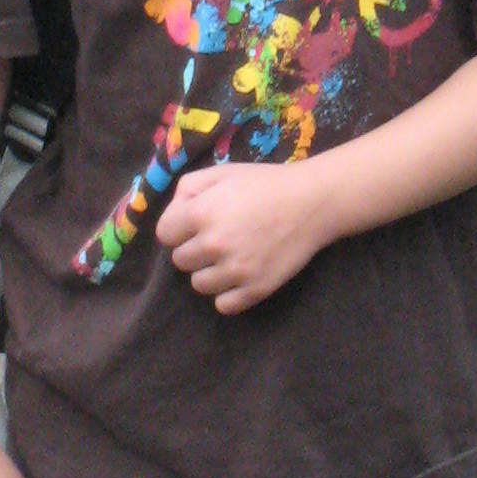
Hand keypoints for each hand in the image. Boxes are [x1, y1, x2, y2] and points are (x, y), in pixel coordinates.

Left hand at [156, 161, 331, 313]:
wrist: (311, 203)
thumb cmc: (265, 184)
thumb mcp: (222, 173)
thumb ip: (188, 189)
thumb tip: (174, 213)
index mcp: (200, 213)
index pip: (165, 235)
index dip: (178, 227)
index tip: (195, 223)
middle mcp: (213, 245)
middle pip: (180, 260)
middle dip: (194, 248)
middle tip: (218, 237)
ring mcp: (235, 271)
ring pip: (198, 284)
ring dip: (209, 272)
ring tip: (230, 257)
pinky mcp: (255, 290)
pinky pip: (223, 305)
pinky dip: (228, 294)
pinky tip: (240, 276)